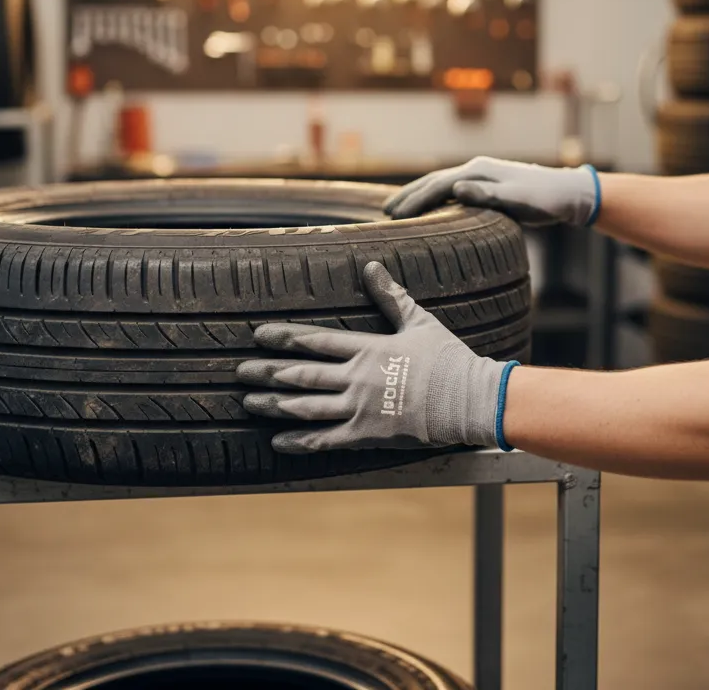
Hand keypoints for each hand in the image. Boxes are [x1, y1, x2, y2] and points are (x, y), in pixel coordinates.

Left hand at [236, 262, 514, 452]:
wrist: (468, 399)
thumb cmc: (447, 358)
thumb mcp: (418, 321)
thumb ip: (391, 296)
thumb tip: (372, 266)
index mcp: (367, 349)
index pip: (315, 341)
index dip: (284, 337)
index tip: (259, 335)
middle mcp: (356, 378)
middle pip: (302, 374)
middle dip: (268, 372)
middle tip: (240, 371)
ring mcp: (360, 408)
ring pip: (307, 407)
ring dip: (275, 404)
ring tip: (249, 401)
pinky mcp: (368, 434)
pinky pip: (327, 440)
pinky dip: (300, 441)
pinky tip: (278, 441)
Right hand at [385, 156, 599, 225]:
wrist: (567, 193)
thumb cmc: (544, 199)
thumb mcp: (517, 199)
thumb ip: (486, 195)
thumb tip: (456, 189)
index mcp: (479, 171)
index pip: (438, 185)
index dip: (415, 199)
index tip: (396, 215)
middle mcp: (476, 169)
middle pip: (434, 181)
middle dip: (409, 195)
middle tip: (386, 212)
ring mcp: (481, 175)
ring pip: (441, 184)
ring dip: (419, 195)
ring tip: (399, 209)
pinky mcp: (487, 184)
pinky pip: (453, 190)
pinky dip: (435, 197)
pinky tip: (430, 207)